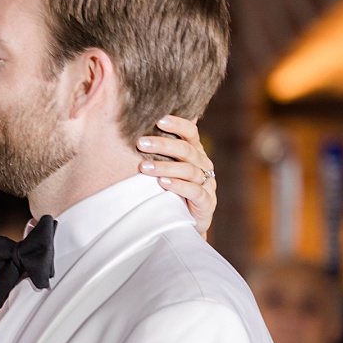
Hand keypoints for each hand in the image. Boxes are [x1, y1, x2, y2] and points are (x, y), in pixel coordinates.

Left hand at [138, 115, 216, 238]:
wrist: (187, 222)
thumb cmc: (172, 190)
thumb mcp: (167, 168)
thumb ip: (159, 151)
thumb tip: (135, 126)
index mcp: (195, 152)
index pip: (191, 133)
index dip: (178, 125)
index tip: (159, 120)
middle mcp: (203, 165)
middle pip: (186, 150)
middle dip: (163, 145)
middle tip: (140, 143)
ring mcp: (207, 183)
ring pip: (188, 170)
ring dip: (165, 167)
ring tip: (144, 167)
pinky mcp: (206, 202)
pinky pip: (194, 191)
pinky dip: (178, 186)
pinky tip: (162, 183)